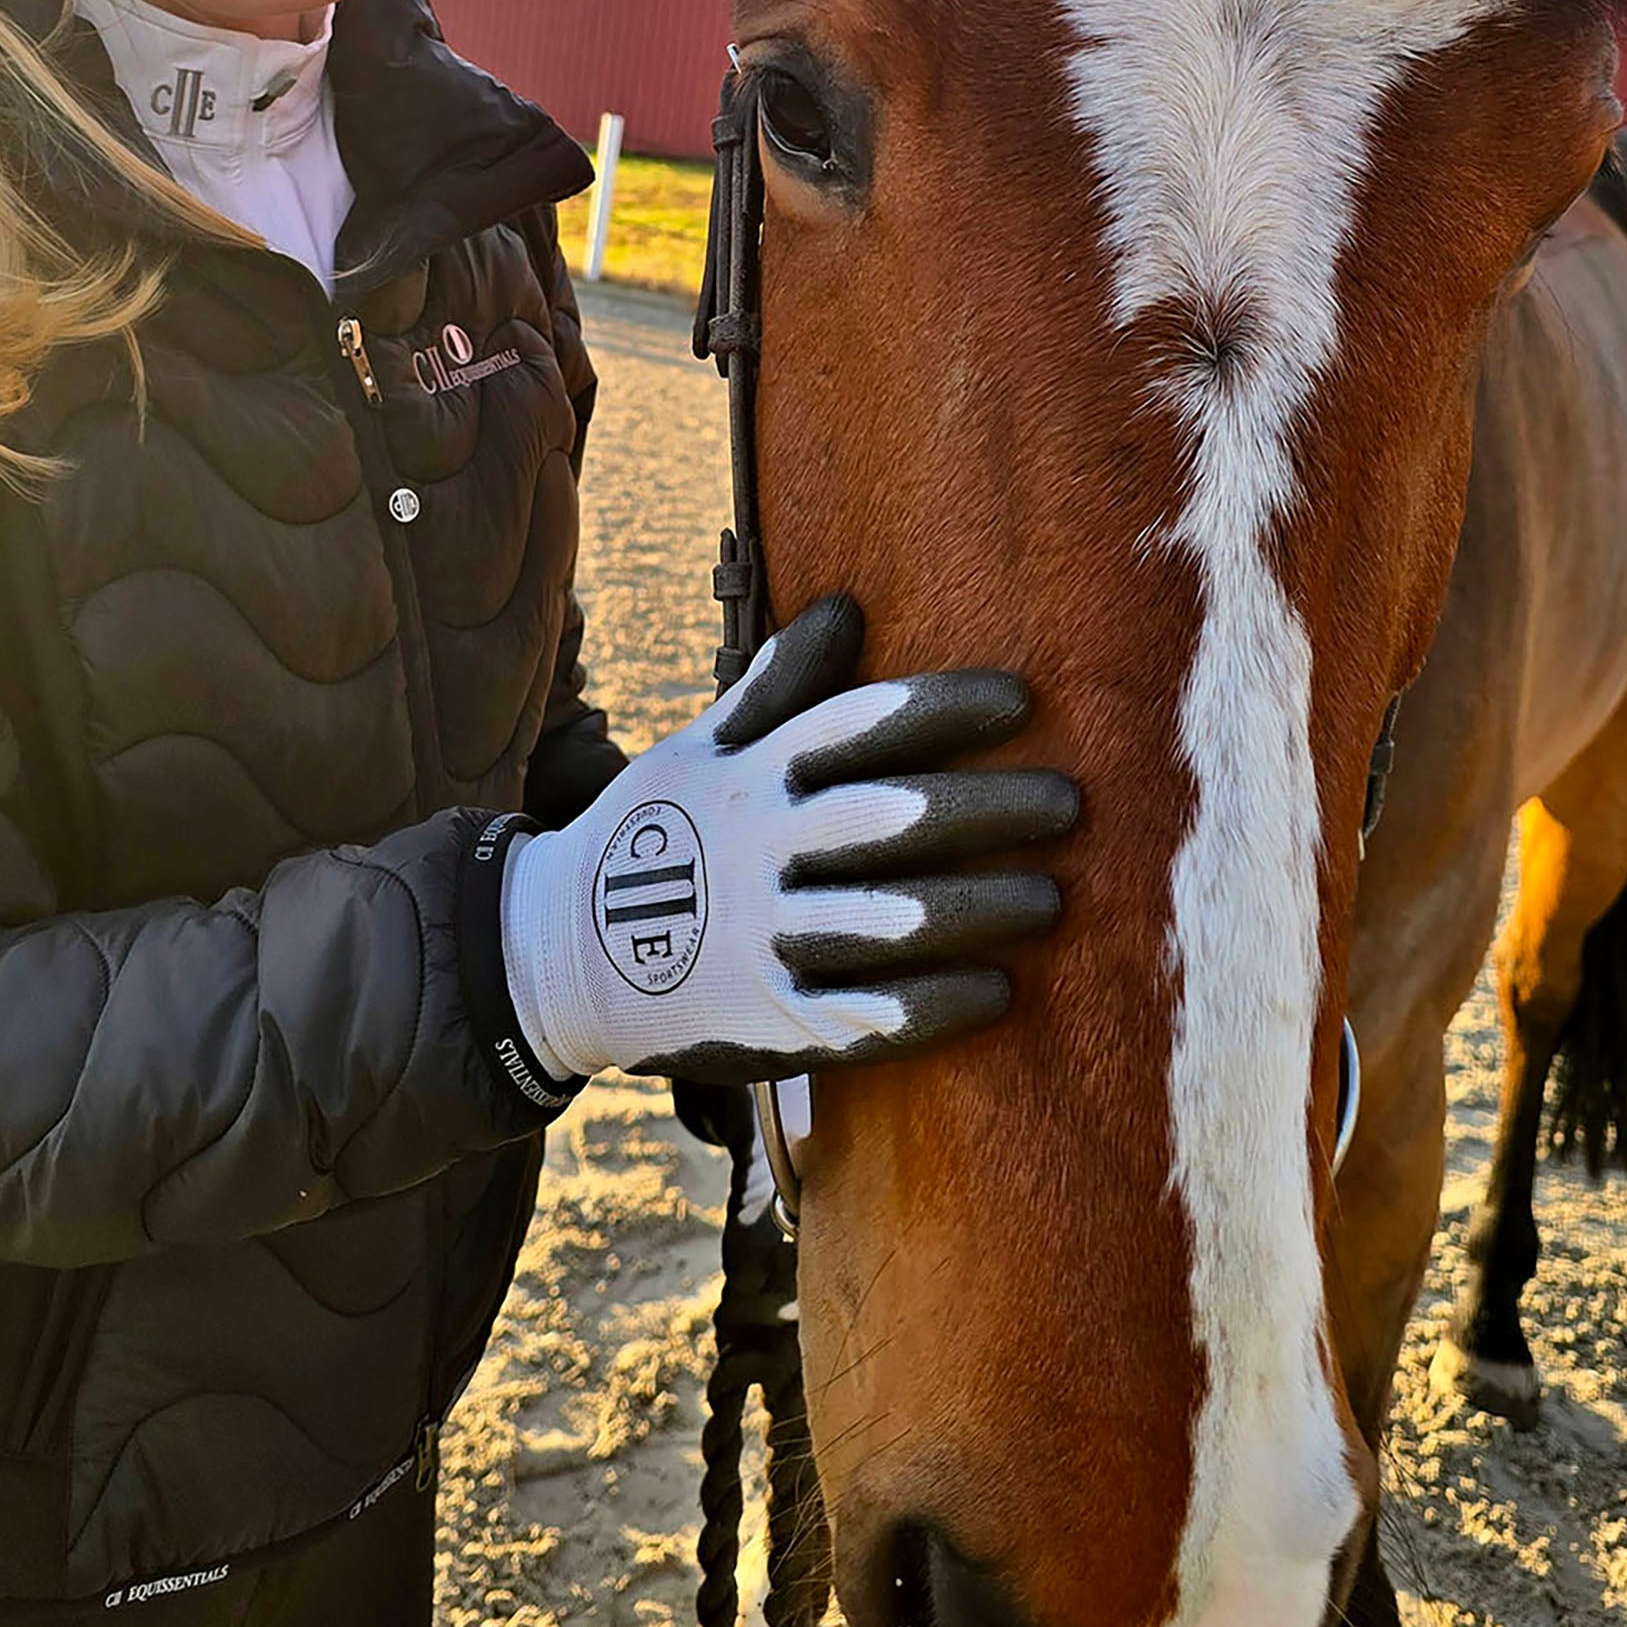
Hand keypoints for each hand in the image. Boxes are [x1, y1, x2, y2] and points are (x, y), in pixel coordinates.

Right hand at [496, 595, 1071, 1083]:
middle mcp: (763, 849)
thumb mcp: (699, 748)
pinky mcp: (769, 1019)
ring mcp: (766, 937)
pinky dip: (933, 1005)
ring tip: (1054, 900)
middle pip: (892, 820)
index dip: (944, 708)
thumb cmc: (650, 833)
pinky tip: (998, 994)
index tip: (1022, 701)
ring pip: (889, 919)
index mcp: (753, 774)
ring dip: (979, 908)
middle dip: (987, 809)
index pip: (860, 727)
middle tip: (1070, 803)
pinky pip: (864, 1014)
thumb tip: (846, 606)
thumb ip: (779, 684)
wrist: (557, 955)